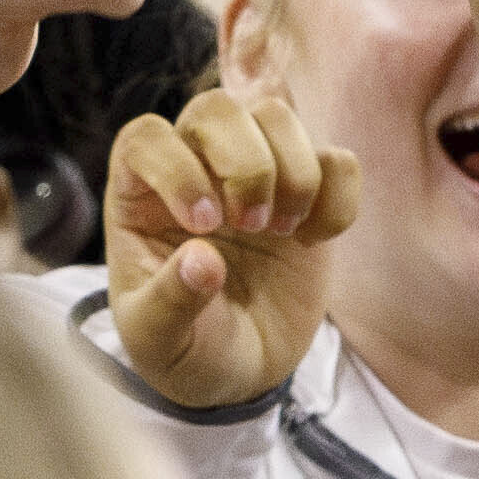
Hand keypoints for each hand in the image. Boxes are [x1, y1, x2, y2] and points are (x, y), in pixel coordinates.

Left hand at [105, 86, 363, 408]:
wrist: (242, 370)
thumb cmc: (185, 347)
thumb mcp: (159, 340)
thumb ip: (170, 301)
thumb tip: (202, 260)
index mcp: (140, 195)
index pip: (146, 138)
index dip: (175, 167)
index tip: (203, 225)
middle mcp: (195, 167)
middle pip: (215, 108)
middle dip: (243, 162)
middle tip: (253, 226)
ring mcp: (254, 174)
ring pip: (276, 117)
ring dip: (292, 172)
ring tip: (285, 232)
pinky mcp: (308, 192)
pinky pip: (336, 160)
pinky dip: (338, 196)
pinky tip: (316, 240)